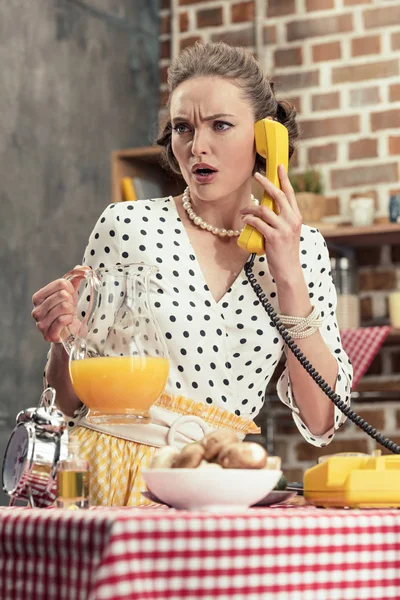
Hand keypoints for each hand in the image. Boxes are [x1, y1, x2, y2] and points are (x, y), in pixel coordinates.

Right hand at [31, 267, 83, 342]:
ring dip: (71, 310)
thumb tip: (84, 268)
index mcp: (38, 298)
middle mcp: (36, 310)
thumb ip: (75, 279)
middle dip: (71, 301)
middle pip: (62, 295)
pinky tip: (68, 321)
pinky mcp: (48, 334)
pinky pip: (62, 320)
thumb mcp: (71, 294)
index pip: (60, 283)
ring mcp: (40, 324)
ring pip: (63, 307)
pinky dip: (69, 319)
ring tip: (69, 314)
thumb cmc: (67, 311)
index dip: (70, 288)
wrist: (69, 332)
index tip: (70, 295)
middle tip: (69, 308)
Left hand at [240, 165, 302, 284]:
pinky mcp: (274, 237)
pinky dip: (249, 219)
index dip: (284, 178)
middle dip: (266, 182)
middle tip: (256, 175)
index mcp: (296, 216)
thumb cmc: (285, 251)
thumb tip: (266, 208)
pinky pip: (257, 223)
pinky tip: (244, 219)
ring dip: (250, 208)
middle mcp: (292, 220)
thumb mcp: (288, 232)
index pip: (290, 193)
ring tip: (243, 210)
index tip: (278, 166)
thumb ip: (281, 219)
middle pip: (278, 195)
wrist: (289, 270)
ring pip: (264, 209)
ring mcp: (284, 228)